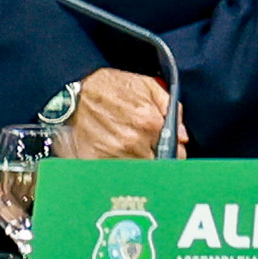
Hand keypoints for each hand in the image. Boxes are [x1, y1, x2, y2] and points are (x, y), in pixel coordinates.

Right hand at [59, 70, 176, 162]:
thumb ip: (171, 108)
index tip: (171, 149)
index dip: (175, 151)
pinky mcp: (95, 161)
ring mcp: (113, 154)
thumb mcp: (147, 86)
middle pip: (157, 164)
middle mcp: (133, 142)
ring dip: (138, 164)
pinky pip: (114, 172)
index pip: (175, 152)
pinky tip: (114, 155)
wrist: (74, 92)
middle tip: (149, 149)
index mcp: (150, 123)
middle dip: (157, 158)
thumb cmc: (111, 87)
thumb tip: (183, 135)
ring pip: (137, 171)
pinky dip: (118, 167)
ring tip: (130, 150)